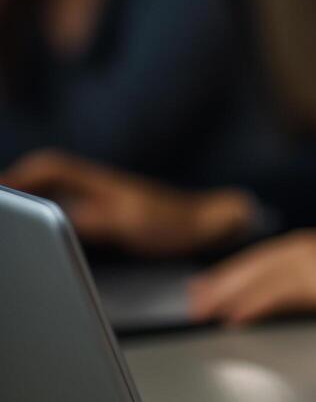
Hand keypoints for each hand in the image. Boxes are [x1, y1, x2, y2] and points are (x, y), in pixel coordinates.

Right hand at [0, 149, 255, 256]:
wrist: (209, 227)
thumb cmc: (174, 222)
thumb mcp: (130, 222)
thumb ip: (94, 219)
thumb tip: (58, 218)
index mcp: (98, 181)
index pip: (47, 168)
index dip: (19, 177)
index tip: (2, 193)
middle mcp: (96, 185)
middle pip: (44, 176)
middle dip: (18, 187)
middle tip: (4, 208)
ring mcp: (102, 198)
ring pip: (55, 191)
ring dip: (31, 200)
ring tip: (13, 220)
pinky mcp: (108, 214)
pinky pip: (67, 207)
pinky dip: (48, 216)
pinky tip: (41, 233)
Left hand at [188, 227, 315, 325]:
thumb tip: (310, 297)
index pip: (276, 254)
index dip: (245, 269)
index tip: (221, 282)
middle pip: (261, 260)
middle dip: (226, 278)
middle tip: (196, 295)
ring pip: (263, 274)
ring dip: (230, 291)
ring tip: (204, 309)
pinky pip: (277, 292)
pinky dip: (253, 305)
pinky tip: (236, 319)